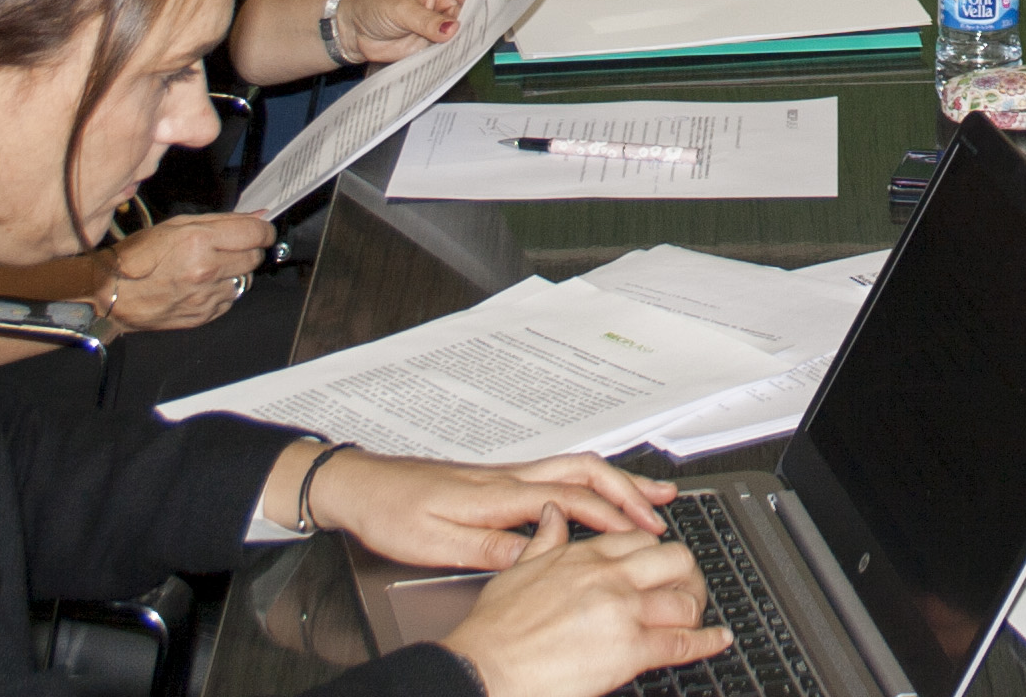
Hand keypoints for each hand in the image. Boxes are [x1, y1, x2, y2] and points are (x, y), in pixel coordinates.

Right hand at [102, 211, 272, 331]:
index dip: (263, 230)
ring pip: (245, 280)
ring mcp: (206, 296)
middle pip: (254, 257)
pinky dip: (223, 292)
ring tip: (212, 268)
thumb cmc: (140, 256)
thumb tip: (257, 217)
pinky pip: (230, 300)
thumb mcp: (178, 224)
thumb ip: (222, 220)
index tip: (261, 231)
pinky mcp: (203, 315)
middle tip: (231, 248)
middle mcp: (206, 269)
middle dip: (248, 250)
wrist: (112, 293)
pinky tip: (203, 285)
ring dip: (236, 273)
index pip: (255, 233)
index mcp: (200, 241)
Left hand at [297, 447, 677, 563]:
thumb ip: (491, 548)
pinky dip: (590, 483)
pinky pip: (559, 475)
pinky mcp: (499, 482)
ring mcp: (507, 476)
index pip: (572, 499)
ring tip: (650, 495)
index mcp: (500, 494)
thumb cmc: (393, 513)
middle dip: (630, 490)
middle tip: (664, 510)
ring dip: (616, 481)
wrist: (362, 486)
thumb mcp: (436, 542)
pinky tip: (597, 497)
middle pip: (586, 471)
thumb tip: (539, 556)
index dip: (614, 515)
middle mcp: (510, 478)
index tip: (644, 534)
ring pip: (575, 468)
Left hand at [343, 0, 469, 61]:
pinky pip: (450, 53)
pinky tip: (456, 61)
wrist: (356, 31)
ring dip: (465, 45)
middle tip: (478, 39)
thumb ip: (427, 20)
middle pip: (473, 15)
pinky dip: (452, 58)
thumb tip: (452, 29)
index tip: (486, 16)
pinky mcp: (436, 47)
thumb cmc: (375, 7)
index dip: (481, 2)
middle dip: (475, 27)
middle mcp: (449, 4)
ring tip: (466, 52)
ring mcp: (443, 27)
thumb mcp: (401, 9)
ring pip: (463, 36)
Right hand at [444, 507, 724, 696]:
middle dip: (686, 575)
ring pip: (683, 599)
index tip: (661, 563)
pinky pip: (681, 642)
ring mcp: (622, 612)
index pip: (639, 539)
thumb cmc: (493, 631)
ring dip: (695, 609)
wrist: (484, 669)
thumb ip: (544, 541)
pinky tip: (717, 639)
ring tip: (696, 618)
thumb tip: (553, 516)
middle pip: (674, 560)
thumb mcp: (516, 572)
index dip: (656, 552)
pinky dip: (707, 641)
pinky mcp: (629, 650)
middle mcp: (609, 578)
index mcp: (583, 557)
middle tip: (686, 590)